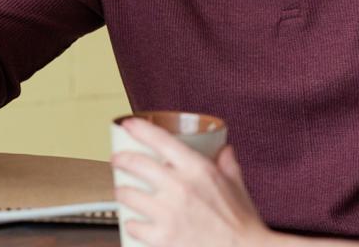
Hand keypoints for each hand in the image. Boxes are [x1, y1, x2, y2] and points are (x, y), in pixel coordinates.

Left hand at [112, 118, 272, 246]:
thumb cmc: (241, 221)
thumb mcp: (236, 184)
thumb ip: (228, 163)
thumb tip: (224, 149)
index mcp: (197, 169)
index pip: (161, 140)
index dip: (140, 128)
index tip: (129, 124)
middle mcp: (179, 187)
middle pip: (136, 164)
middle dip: (121, 160)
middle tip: (117, 160)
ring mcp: (168, 213)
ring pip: (128, 195)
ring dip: (122, 192)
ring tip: (122, 192)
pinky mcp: (162, 237)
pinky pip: (134, 226)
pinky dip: (131, 223)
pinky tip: (133, 222)